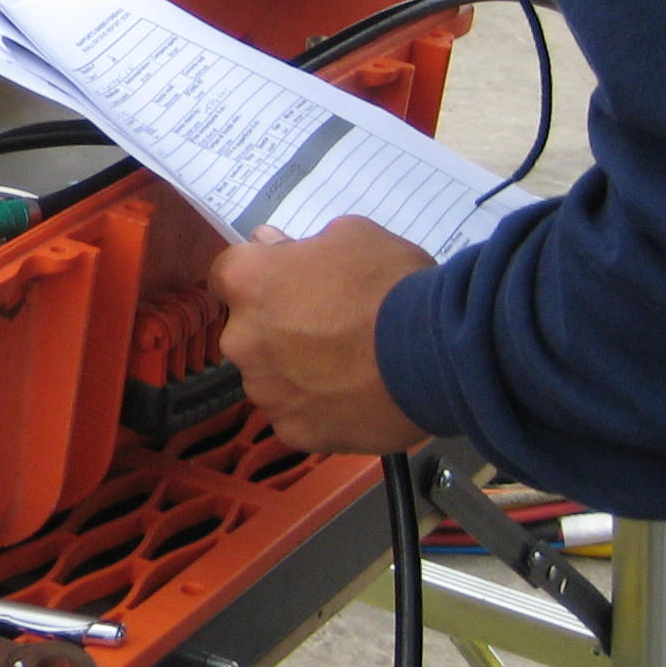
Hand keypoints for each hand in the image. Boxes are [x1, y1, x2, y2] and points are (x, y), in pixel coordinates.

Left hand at [213, 218, 433, 454]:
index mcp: (248, 282)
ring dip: (295, 371)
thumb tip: (272, 245)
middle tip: (327, 327)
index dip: (257, 278)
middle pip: (248, 331)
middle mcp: (242, 338)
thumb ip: (301, 244)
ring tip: (347, 365)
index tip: (282, 284)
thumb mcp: (351, 235)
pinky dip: (318, 408)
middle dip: (277, 327)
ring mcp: (266, 390)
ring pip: (270, 377)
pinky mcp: (294, 430)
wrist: (437, 353)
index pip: (228, 275)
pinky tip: (352, 395)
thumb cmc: (392, 284)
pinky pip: (297, 415)